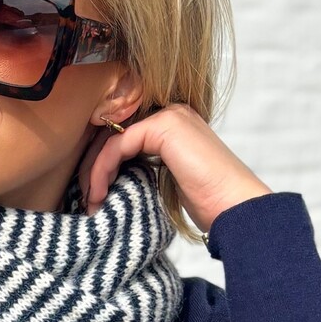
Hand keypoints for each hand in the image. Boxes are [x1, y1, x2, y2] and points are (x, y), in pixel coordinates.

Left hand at [80, 102, 271, 237]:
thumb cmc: (209, 203)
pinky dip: (101, 170)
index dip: (101, 163)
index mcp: (173, 124)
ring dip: (93, 172)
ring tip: (89, 202)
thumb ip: (144, 167)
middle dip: (92, 167)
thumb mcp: (169, 180)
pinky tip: (99, 195)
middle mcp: (171, 112)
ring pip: (111, 138)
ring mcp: (169, 115)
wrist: (235, 208)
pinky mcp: (165, 126)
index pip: (122, 135)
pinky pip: (117, 145)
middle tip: (85, 200)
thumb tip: (108, 177)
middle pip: (113, 132)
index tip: (92, 195)